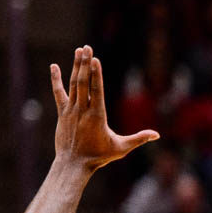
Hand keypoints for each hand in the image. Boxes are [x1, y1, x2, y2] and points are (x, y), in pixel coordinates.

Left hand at [51, 46, 158, 170]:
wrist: (73, 165)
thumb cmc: (99, 157)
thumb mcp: (121, 148)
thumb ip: (138, 139)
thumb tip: (157, 135)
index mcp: (97, 116)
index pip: (96, 91)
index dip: (95, 74)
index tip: (95, 60)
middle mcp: (82, 110)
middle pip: (83, 83)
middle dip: (86, 64)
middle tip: (87, 47)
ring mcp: (71, 111)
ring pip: (73, 84)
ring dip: (76, 67)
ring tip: (79, 51)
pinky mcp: (62, 113)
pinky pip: (59, 93)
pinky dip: (56, 80)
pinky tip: (54, 66)